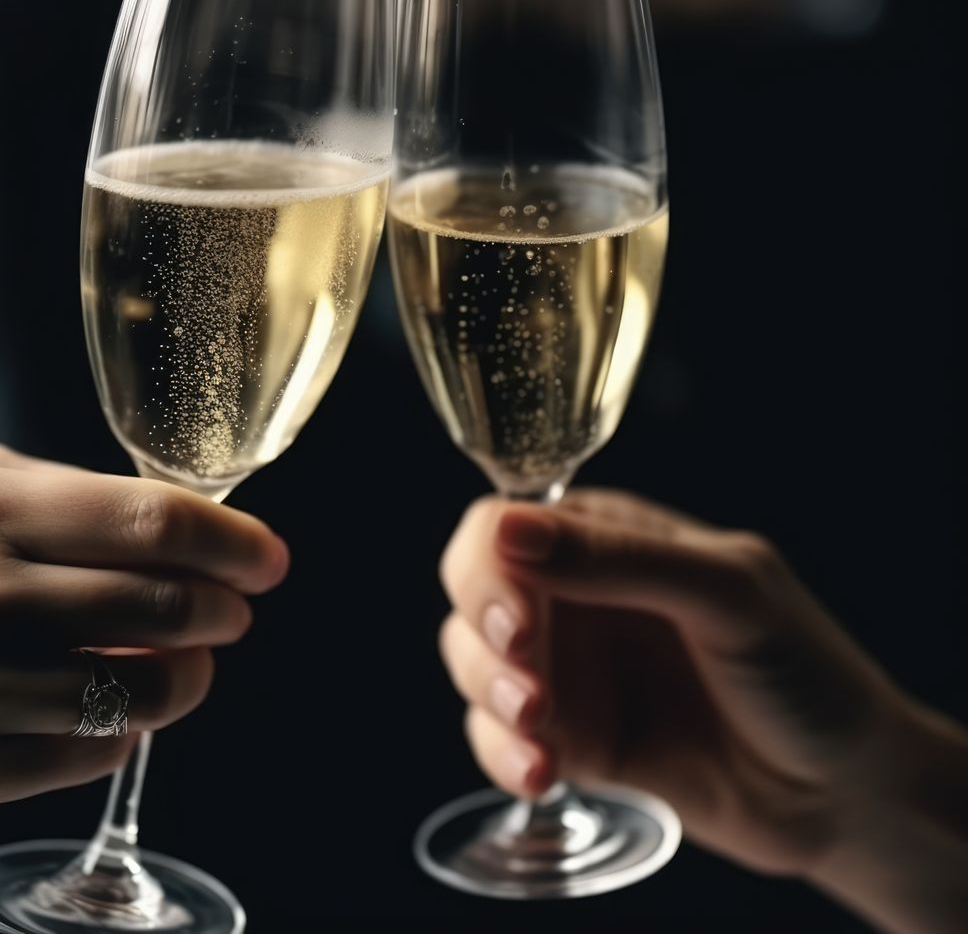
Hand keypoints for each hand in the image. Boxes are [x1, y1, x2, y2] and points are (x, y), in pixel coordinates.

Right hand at [0, 443, 287, 810]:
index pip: (153, 522)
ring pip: (142, 690)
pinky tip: (118, 702)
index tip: (268, 559)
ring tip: (188, 658)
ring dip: (191, 674)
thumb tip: (196, 532)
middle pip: (161, 605)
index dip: (233, 543)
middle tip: (232, 609)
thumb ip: (80, 498)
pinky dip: (129, 728)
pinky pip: (93, 753)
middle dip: (223, 608)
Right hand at [438, 490, 967, 931]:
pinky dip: (501, 754)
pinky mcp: (570, 737)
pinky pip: (497, 737)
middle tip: (526, 675)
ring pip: (471, 661)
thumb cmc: (802, 669)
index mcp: (609, 539)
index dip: (489, 564)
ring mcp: (569, 669)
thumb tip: (511, 529)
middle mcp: (576, 597)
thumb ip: (620, 559)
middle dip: (483, 631)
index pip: (505, 523)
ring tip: (543, 733)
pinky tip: (541, 773)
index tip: (516, 616)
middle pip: (472, 588)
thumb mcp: (727, 593)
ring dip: (489, 695)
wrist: (842, 789)